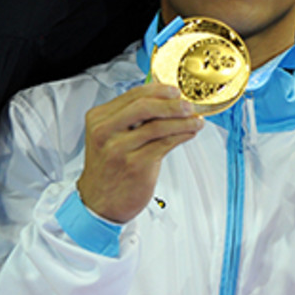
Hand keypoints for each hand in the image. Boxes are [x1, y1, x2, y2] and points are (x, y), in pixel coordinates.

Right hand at [75, 83, 202, 223]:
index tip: (174, 90)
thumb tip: (162, 101)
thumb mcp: (109, 137)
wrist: (99, 204)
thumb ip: (129, 118)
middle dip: (172, 103)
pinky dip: (181, 135)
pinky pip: (165, 144)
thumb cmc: (108, 170)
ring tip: (195, 120)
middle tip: (188, 105)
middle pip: (145, 106)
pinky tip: (189, 134)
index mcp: (99, 119)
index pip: (133, 95)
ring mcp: (119, 149)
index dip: (158, 90)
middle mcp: (106, 131)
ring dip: (182, 121)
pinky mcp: (136, 165)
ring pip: (158, 126)